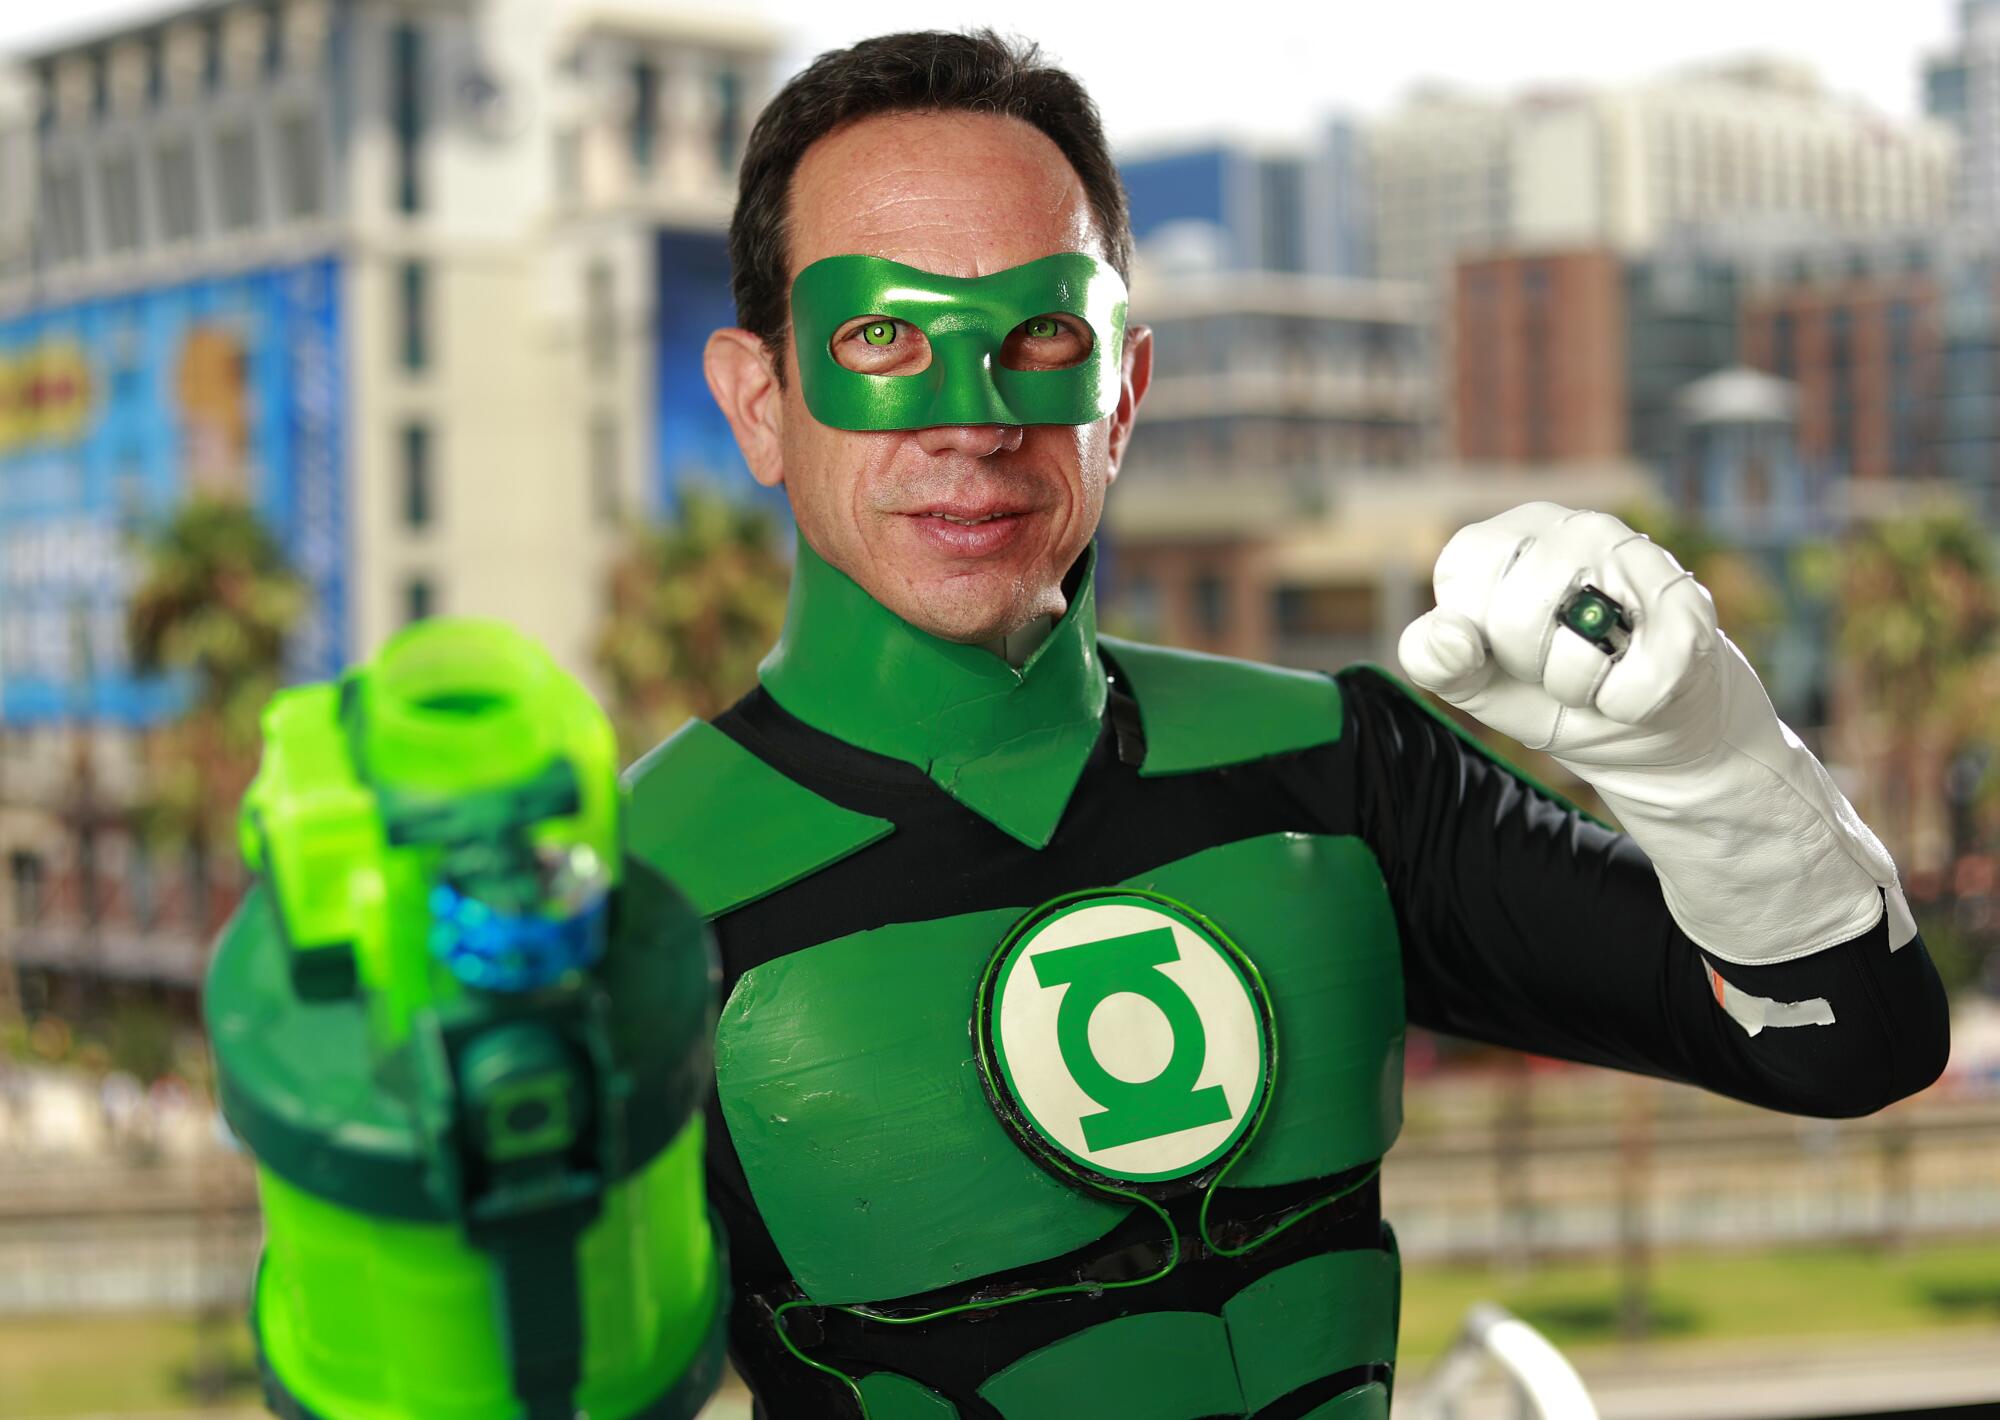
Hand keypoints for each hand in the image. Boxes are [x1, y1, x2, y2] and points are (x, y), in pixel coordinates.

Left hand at [1396, 501, 1909, 964]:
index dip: (1477, 638)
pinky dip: (1629, 706)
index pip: (1461, 579)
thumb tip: (1445, 636)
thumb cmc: (1548, 690)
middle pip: (1516, 618)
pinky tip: (1639, 684)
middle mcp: (1570, 527)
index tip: (1503, 647)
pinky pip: (1636, 683)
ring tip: (1599, 672)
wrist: (1648, 727)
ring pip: (1576, 651)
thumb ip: (1437, 660)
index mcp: (1505, 537)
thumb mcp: (1477, 682)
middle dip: (1533, 668)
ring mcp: (1636, 555)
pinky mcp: (1689, 604)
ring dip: (1581, 689)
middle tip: (1557, 666)